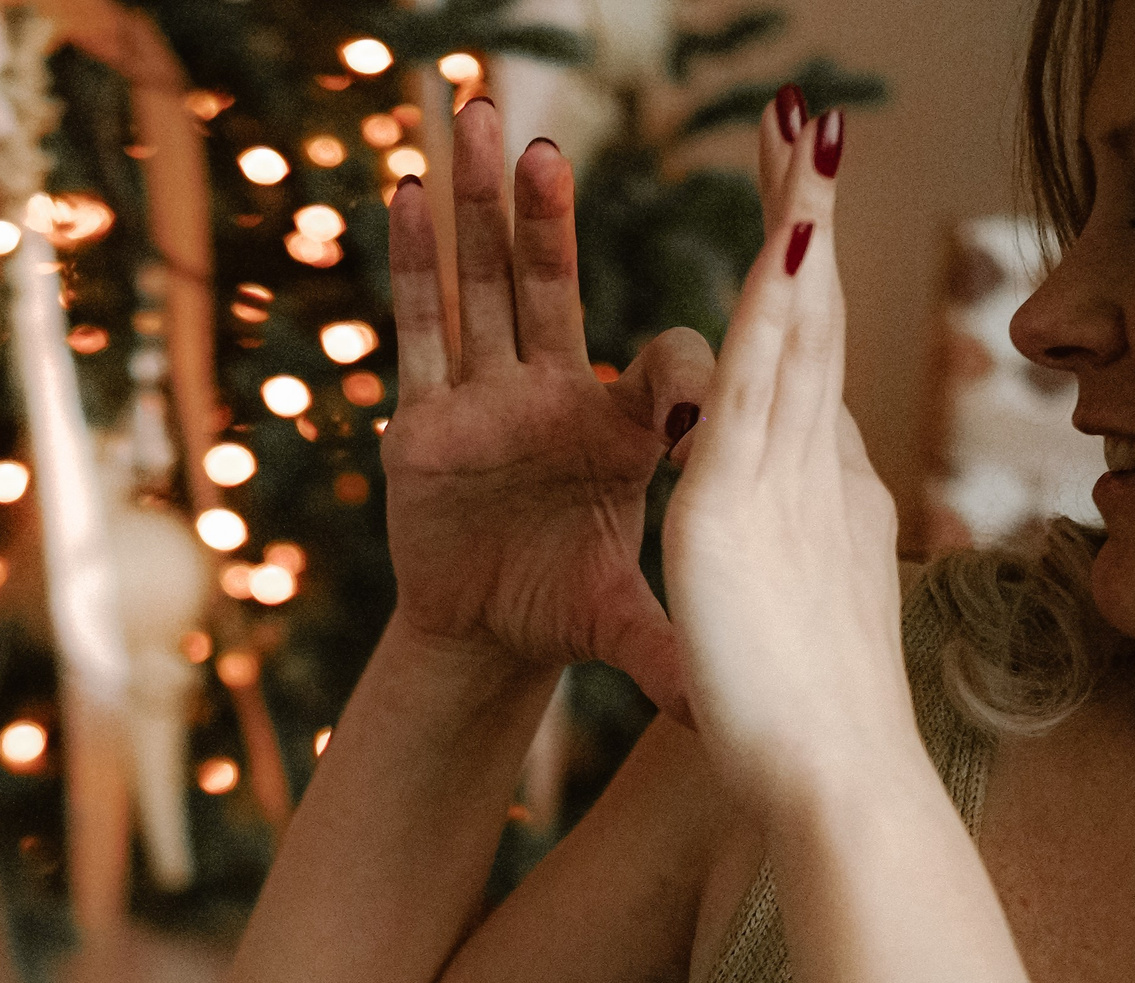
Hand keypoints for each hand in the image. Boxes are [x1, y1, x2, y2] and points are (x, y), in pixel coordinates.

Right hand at [383, 94, 714, 708]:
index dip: (675, 370)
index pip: (659, 366)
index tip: (681, 406)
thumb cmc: (564, 615)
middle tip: (546, 144)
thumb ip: (665, 645)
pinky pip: (420, 334)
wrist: (484, 640)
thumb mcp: (621, 625)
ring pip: (481, 288)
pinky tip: (412, 193)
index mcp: (623, 430)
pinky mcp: (423, 422)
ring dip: (479, 209)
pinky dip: (416, 266)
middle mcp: (554, 393)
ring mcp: (484, 399)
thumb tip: (721, 708)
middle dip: (544, 213)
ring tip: (477, 122)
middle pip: (550, 286)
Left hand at [660, 99, 912, 814]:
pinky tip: (782, 238)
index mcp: (825, 496)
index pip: (812, 362)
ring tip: (801, 130)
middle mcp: (819, 472)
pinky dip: (772, 308)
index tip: (803, 208)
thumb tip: (811, 524)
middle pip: (816, 317)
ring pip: (798, 327)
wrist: (838, 789)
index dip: (807, 279)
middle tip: (809, 122)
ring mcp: (786, 484)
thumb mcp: (799, 619)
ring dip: (799, 223)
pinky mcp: (733, 512)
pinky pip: (756, 389)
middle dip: (810, 217)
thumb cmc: (817, 733)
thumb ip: (799, 557)